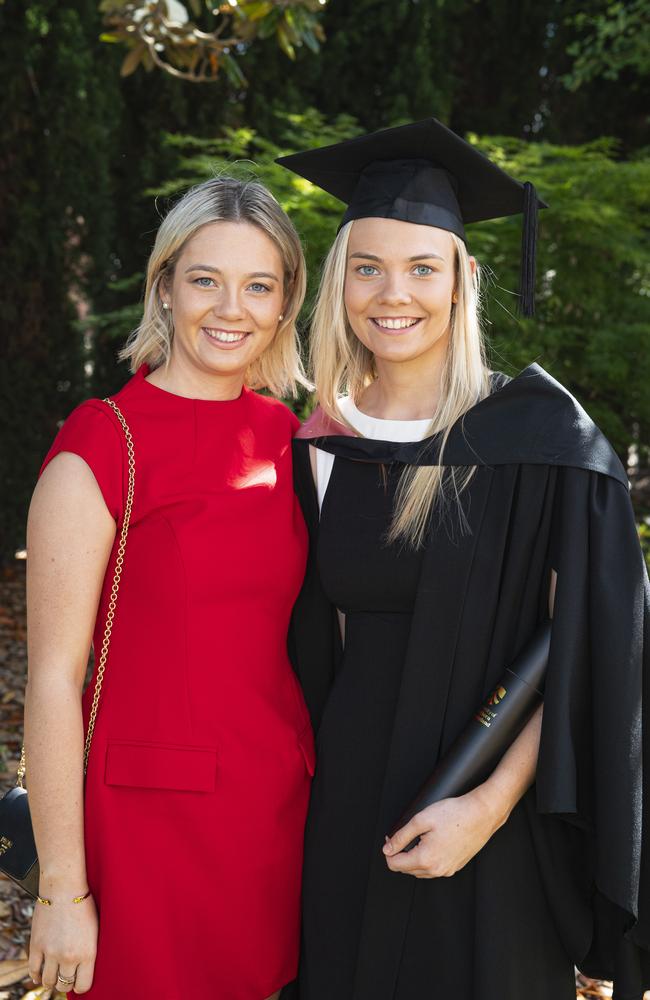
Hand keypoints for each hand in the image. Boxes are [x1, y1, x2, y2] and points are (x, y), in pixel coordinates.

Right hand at [29, 891, 97, 993]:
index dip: (81, 986)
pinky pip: (33, 970)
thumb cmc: (84, 905)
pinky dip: (36, 976)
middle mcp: (69, 957)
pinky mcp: (36, 946)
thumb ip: (89, 951)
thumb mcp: (95, 930)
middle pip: (65, 984)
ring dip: (51, 980)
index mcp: (87, 953)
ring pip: (48, 981)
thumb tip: (84, 969)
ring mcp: (51, 952)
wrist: (65, 888)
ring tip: (54, 975)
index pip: (83, 985)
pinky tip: (40, 974)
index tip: (79, 982)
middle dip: (66, 983)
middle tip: (66, 977)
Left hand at [383, 787, 504, 878]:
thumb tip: (387, 849)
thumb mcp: (421, 820)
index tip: (391, 837)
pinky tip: (432, 842)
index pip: (395, 865)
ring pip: (421, 871)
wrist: (482, 814)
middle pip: (407, 869)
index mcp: (425, 859)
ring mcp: (448, 870)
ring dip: (413, 857)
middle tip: (404, 834)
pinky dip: (427, 859)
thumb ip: (401, 836)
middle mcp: (437, 870)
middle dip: (400, 854)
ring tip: (419, 837)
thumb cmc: (454, 814)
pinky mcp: (456, 866)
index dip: (389, 850)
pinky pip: (434, 868)